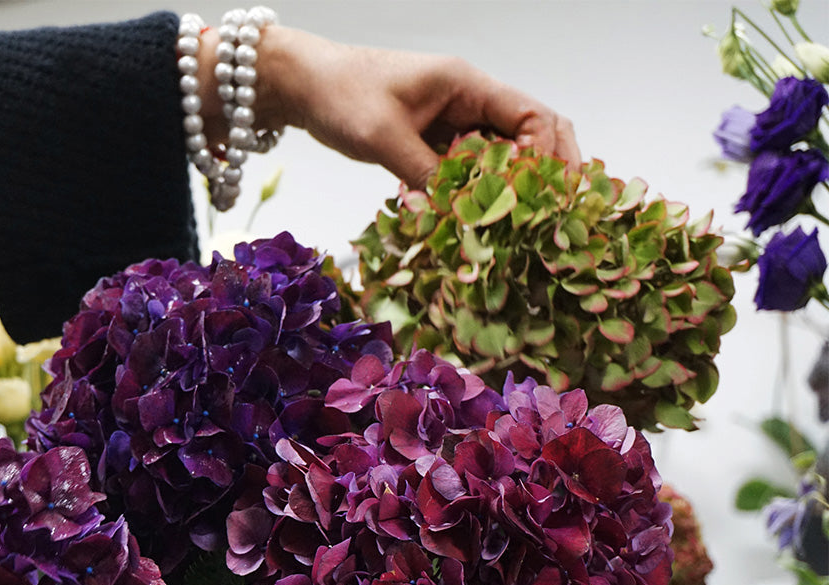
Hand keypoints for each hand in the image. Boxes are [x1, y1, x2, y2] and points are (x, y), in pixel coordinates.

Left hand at [248, 27, 580, 186]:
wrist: (304, 87)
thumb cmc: (342, 95)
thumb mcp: (384, 137)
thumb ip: (425, 174)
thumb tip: (461, 216)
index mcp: (467, 85)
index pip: (532, 116)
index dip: (546, 156)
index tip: (538, 196)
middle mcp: (469, 101)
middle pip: (529, 135)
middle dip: (543, 174)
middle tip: (551, 217)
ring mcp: (453, 121)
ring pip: (499, 156)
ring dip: (506, 188)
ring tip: (517, 227)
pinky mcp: (433, 141)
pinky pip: (467, 169)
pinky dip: (473, 192)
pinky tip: (473, 219)